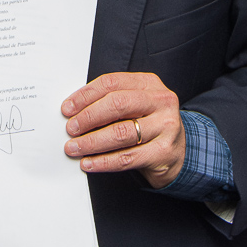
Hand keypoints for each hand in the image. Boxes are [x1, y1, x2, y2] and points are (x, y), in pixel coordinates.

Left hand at [62, 71, 186, 187]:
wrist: (178, 152)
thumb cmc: (149, 125)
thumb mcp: (136, 105)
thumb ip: (111, 102)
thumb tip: (73, 111)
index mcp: (149, 84)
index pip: (112, 83)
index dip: (85, 95)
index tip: (67, 108)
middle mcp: (161, 102)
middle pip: (117, 104)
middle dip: (88, 117)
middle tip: (70, 128)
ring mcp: (165, 127)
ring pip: (121, 133)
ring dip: (91, 142)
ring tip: (74, 147)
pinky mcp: (164, 152)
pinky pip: (127, 158)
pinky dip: (103, 162)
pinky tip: (88, 163)